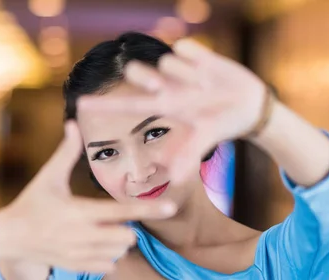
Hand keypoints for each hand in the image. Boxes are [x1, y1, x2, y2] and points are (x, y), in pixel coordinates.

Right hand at [0, 121, 176, 272]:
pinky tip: (98, 244)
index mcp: (77, 212)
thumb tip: (73, 123)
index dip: (148, 209)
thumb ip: (65, 152)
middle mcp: (81, 236)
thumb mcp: (48, 177)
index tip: (171, 207)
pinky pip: (108, 266)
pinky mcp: (76, 267)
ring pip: (119, 253)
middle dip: (130, 228)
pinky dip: (110, 256)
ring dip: (121, 242)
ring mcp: (79, 255)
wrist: (10, 238)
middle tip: (118, 219)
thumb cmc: (33, 202)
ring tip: (106, 230)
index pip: (120, 212)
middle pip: (126, 237)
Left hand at [78, 38, 267, 182]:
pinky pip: (187, 49)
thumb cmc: (220, 124)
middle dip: (145, 78)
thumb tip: (176, 180)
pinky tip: (209, 70)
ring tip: (204, 87)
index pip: (128, 106)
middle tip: (160, 87)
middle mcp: (167, 86)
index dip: (104, 105)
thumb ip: (189, 155)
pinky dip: (199, 60)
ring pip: (167, 61)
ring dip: (187, 76)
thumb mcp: (204, 139)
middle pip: (140, 74)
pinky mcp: (197, 54)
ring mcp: (180, 69)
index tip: (79, 104)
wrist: (248, 104)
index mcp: (164, 106)